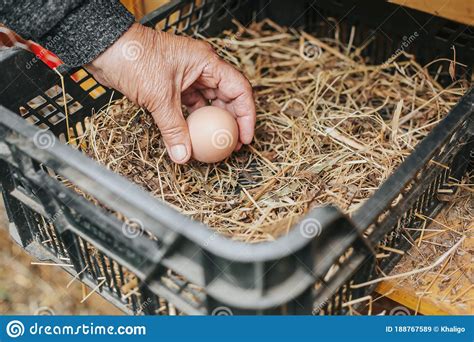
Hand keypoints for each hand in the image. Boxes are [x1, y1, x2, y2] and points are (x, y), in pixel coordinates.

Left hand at [86, 23, 255, 163]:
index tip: (245, 137)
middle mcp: (201, 68)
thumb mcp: (159, 97)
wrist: (105, 48)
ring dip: (212, 124)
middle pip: (227, 97)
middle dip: (232, 122)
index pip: (239, 89)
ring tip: (215, 144)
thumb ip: (174, 128)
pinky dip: (193, 122)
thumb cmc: (134, 58)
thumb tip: (183, 156)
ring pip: (209, 103)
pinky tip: (194, 137)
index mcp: (206, 62)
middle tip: (233, 145)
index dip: (246, 115)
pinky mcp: (173, 86)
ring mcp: (188, 77)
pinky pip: (191, 106)